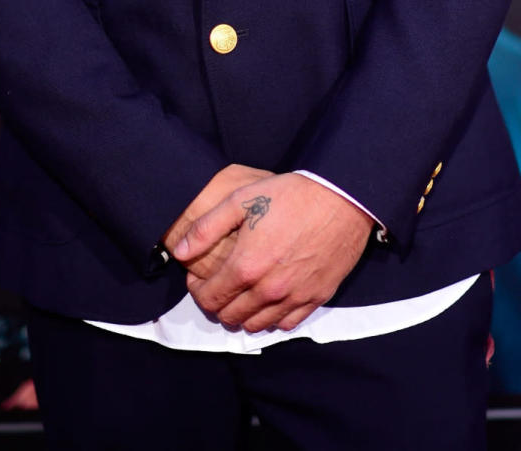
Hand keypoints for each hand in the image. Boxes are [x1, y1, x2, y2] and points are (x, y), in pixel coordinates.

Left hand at [172, 172, 373, 332]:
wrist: (341, 198)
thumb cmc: (290, 195)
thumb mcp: (240, 200)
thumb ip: (206, 228)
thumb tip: (179, 251)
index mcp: (246, 267)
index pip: (209, 299)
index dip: (197, 291)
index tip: (199, 278)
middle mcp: (268, 290)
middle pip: (230, 317)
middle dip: (218, 304)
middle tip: (220, 285)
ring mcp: (293, 297)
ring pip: (256, 325)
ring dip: (243, 314)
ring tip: (243, 292)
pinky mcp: (315, 298)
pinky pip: (286, 325)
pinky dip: (272, 318)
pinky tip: (270, 298)